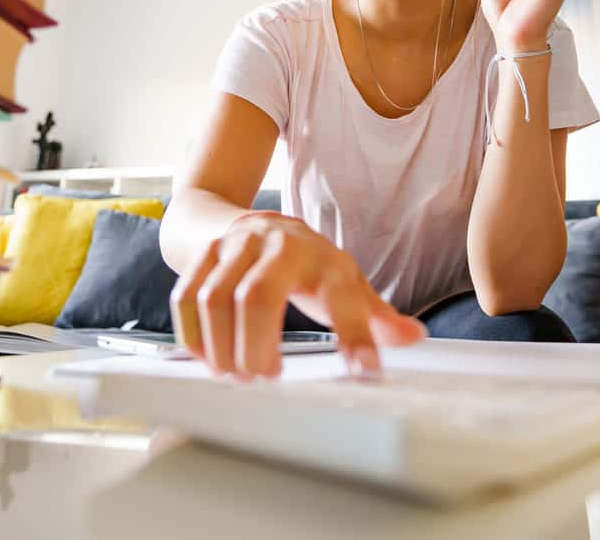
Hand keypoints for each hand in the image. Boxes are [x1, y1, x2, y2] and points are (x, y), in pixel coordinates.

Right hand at [169, 213, 426, 378]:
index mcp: (322, 257)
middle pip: (257, 297)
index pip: (342, 298)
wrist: (251, 220)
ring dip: (221, 345)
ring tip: (235, 375)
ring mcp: (233, 246)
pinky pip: (186, 296)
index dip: (355, 335)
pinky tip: (209, 360)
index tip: (365, 371)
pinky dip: (193, 335)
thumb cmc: (304, 262)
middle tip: (264, 379)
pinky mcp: (202, 254)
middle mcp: (276, 244)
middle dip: (256, 346)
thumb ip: (374, 314)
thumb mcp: (344, 280)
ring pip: (214, 298)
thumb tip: (414, 337)